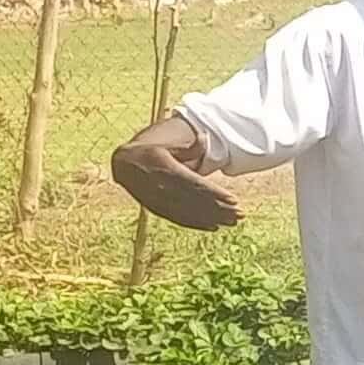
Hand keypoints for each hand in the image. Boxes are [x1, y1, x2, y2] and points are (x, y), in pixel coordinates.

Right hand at [111, 141, 242, 230]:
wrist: (124, 165)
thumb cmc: (153, 152)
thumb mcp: (169, 146)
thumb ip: (189, 147)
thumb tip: (206, 137)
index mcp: (168, 170)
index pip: (197, 185)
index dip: (216, 194)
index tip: (234, 200)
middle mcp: (164, 188)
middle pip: (197, 202)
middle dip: (220, 209)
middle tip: (239, 215)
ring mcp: (160, 201)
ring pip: (190, 213)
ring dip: (212, 219)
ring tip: (232, 222)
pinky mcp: (157, 209)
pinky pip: (179, 219)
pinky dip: (196, 224)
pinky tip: (213, 227)